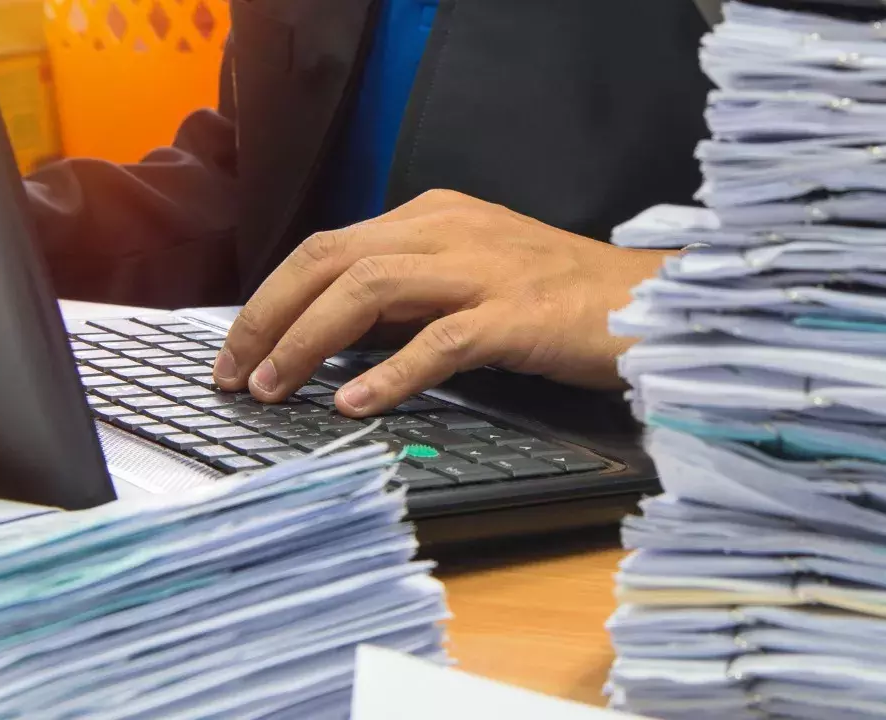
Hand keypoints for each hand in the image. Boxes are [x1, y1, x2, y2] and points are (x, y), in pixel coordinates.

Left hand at [212, 189, 669, 415]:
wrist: (652, 303)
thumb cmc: (567, 299)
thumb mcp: (475, 277)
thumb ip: (410, 296)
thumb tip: (334, 335)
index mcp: (435, 215)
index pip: (327, 245)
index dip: (270, 297)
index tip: (237, 349)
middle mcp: (451, 230)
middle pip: (330, 258)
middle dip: (268, 315)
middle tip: (234, 373)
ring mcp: (484, 269)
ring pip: (367, 290)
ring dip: (308, 340)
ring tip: (276, 388)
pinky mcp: (517, 315)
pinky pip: (437, 341)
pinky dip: (388, 374)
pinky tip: (355, 404)